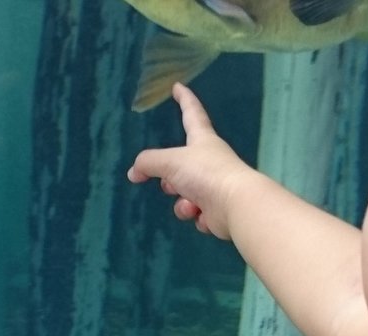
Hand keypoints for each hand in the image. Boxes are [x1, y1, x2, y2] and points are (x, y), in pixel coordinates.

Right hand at [127, 83, 255, 240]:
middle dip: (170, 179)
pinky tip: (204, 215)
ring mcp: (214, 185)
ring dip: (182, 203)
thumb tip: (133, 172)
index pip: (191, 113)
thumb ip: (148, 163)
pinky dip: (197, 216)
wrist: (234, 204)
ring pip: (185, 195)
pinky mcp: (218, 208)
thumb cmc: (205, 173)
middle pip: (180, 165)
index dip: (184, 99)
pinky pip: (197, 212)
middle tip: (172, 185)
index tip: (178, 87)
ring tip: (191, 204)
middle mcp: (209, 160)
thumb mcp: (170, 162)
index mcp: (202, 140)